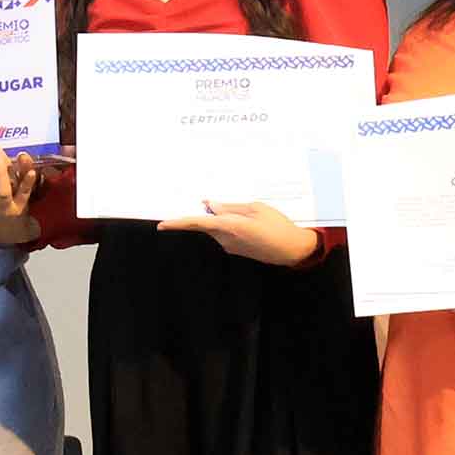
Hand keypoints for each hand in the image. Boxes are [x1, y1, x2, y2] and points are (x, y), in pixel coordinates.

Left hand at [158, 201, 319, 266]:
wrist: (292, 249)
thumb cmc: (278, 226)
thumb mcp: (256, 208)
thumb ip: (230, 207)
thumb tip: (210, 205)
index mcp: (230, 226)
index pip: (197, 223)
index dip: (178, 223)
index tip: (162, 224)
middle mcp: (225, 239)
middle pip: (207, 223)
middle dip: (209, 212)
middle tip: (223, 204)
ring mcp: (229, 246)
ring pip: (217, 228)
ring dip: (225, 219)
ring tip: (252, 217)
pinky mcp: (234, 250)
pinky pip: (225, 233)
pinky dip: (230, 226)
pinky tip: (251, 224)